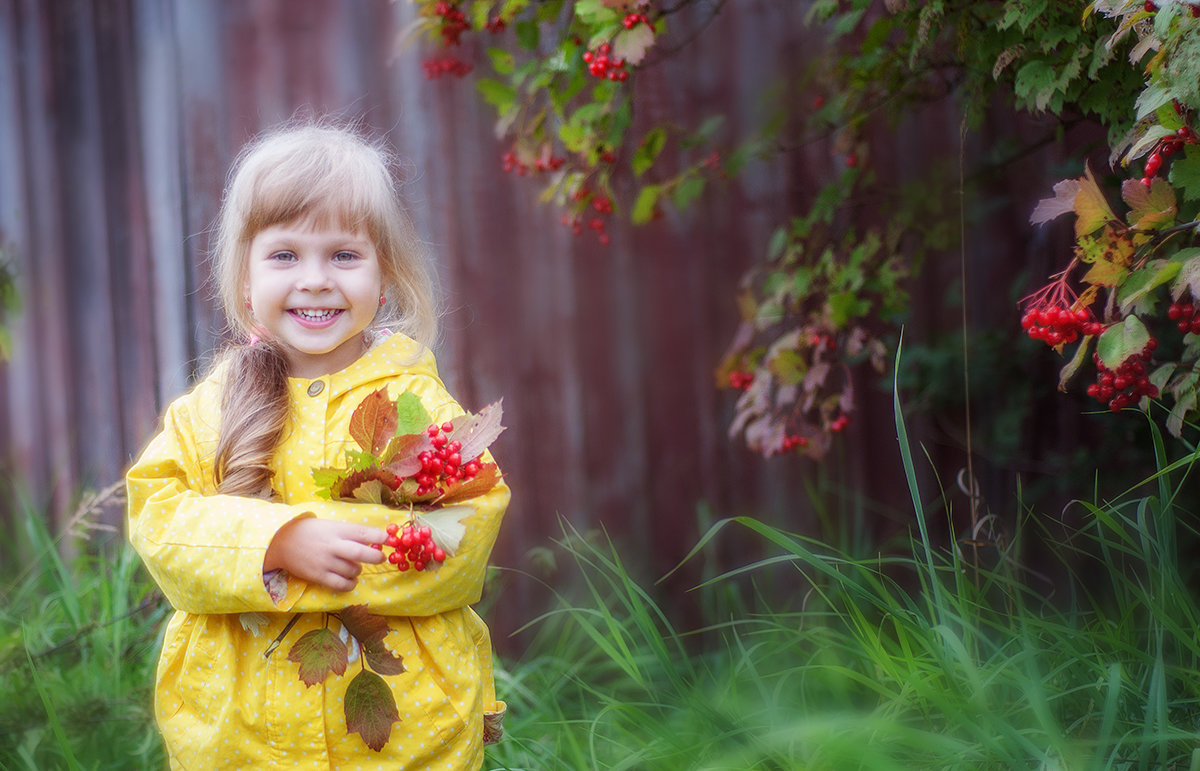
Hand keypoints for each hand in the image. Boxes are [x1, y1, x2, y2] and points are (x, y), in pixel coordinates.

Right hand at [264, 517, 385, 592]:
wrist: (281, 542)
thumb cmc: (311, 531)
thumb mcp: (330, 525)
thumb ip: (350, 532)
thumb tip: (375, 539)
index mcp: (336, 530)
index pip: (362, 532)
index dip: (379, 536)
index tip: (390, 539)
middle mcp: (332, 545)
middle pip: (360, 553)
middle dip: (376, 556)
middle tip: (381, 557)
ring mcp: (325, 562)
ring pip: (353, 570)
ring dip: (358, 570)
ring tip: (354, 566)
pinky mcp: (318, 576)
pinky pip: (340, 584)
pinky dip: (350, 584)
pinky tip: (350, 580)